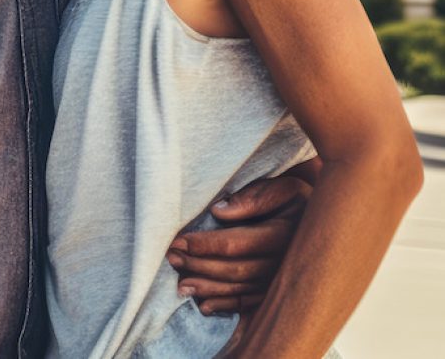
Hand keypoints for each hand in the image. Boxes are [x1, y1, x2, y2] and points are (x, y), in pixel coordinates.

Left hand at [166, 174, 311, 314]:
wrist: (320, 220)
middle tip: (172, 259)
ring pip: (239, 290)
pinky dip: (226, 306)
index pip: (236, 243)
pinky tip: (204, 306)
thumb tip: (218, 211)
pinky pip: (249, 304)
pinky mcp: (278, 293)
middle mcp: (283, 264)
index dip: (204, 244)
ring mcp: (281, 282)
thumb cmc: (293, 198)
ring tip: (181, 285)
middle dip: (199, 266)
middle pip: (234, 270)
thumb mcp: (281, 187)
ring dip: (208, 288)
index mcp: (282, 234)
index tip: (178, 241)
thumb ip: (252, 198)